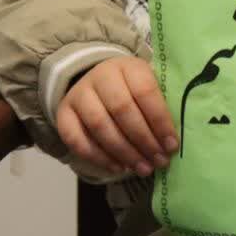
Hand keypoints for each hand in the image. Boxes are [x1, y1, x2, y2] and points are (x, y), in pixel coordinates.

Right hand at [56, 56, 177, 176]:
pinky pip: (77, 139)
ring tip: (142, 168)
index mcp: (128, 66)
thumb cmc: (133, 90)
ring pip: (100, 126)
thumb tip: (172, 142)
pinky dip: (98, 157)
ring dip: (124, 152)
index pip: (145, 92)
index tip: (172, 145)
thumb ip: (161, 107)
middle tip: (158, 161)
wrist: (98, 81)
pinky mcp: (63, 112)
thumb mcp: (150, 86)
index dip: (160, 121)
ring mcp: (79, 94)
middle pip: (122, 110)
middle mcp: (101, 76)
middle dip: (143, 140)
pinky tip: (118, 167)